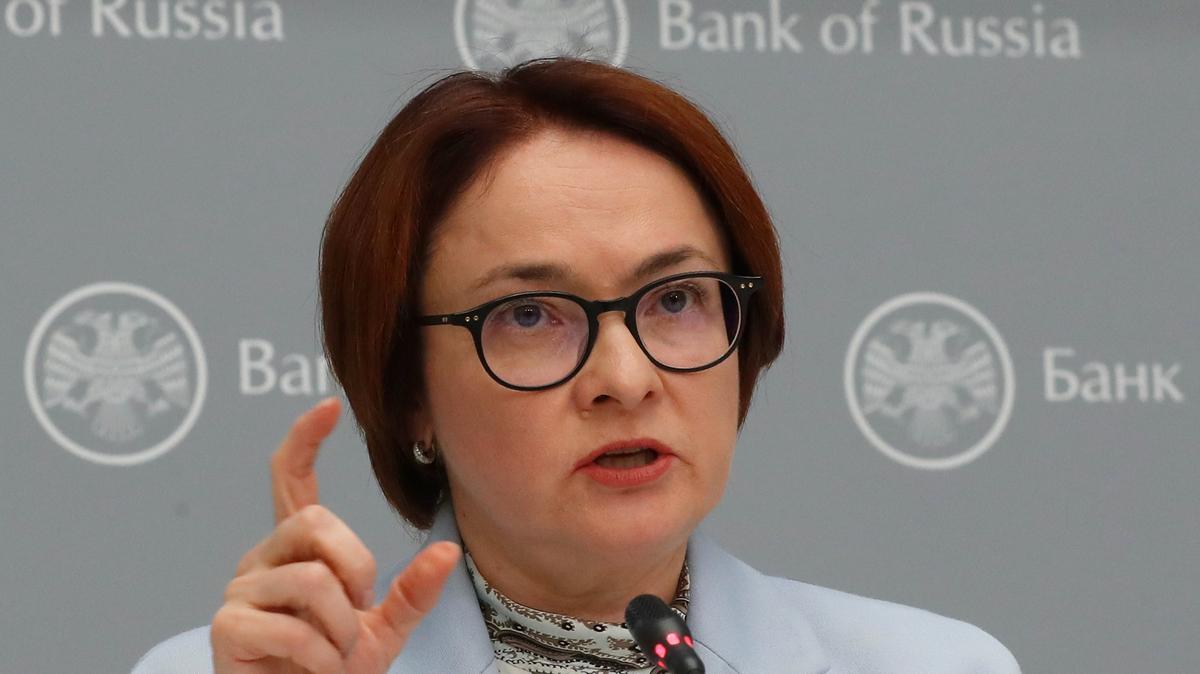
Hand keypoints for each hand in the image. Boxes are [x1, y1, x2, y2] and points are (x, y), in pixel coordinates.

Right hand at [211, 397, 460, 673]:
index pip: (290, 480)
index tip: (328, 407)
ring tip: (335, 653)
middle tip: (357, 611)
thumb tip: (447, 551)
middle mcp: (262, 561)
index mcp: (297, 552)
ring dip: (341, 628)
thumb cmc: (333, 672)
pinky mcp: (227, 629)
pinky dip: (321, 657)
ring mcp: (240, 592)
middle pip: (315, 520)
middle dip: (356, 567)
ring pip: (311, 579)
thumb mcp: (384, 630)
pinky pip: (292, 627)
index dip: (304, 441)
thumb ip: (413, 592)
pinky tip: (317, 668)